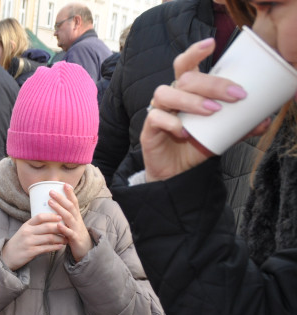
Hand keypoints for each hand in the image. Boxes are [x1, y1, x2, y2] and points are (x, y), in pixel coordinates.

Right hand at [0, 214, 66, 269]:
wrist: (7, 256)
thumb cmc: (19, 242)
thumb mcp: (24, 231)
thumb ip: (35, 226)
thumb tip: (52, 221)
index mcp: (26, 225)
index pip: (40, 217)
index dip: (51, 216)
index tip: (60, 217)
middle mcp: (27, 232)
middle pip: (47, 227)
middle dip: (60, 228)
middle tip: (68, 229)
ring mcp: (29, 242)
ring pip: (49, 238)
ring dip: (60, 238)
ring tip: (66, 239)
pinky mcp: (31, 252)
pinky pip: (46, 248)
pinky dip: (55, 247)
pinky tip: (60, 246)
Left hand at [45, 183, 90, 260]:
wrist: (86, 250)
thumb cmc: (75, 234)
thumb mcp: (72, 223)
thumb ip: (66, 215)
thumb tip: (56, 205)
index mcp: (76, 216)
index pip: (74, 202)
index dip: (70, 193)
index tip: (64, 184)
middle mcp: (77, 220)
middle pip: (70, 207)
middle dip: (61, 198)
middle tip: (51, 191)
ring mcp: (76, 229)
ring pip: (69, 217)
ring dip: (59, 209)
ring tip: (50, 202)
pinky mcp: (75, 239)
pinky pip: (69, 233)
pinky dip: (64, 229)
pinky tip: (57, 225)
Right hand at [141, 38, 271, 180]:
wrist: (176, 172)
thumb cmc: (195, 145)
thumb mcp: (221, 133)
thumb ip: (240, 126)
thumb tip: (265, 120)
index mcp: (187, 91)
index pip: (186, 64)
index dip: (195, 51)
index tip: (212, 43)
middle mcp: (171, 96)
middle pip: (185, 78)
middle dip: (212, 84)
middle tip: (234, 95)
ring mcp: (158, 111)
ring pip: (167, 93)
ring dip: (192, 100)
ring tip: (212, 111)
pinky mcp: (149, 128)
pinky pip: (156, 118)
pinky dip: (171, 122)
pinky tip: (185, 132)